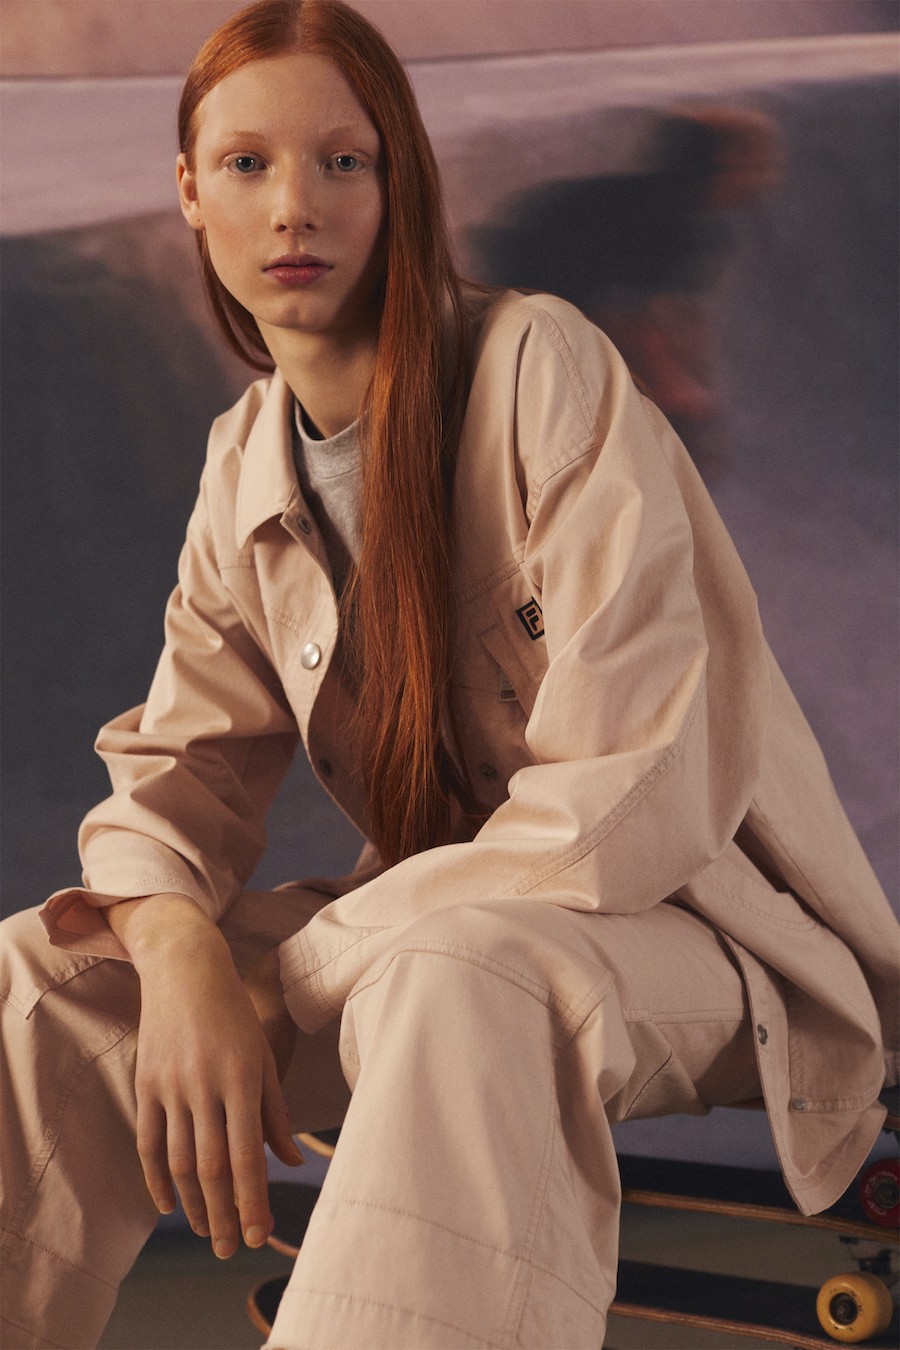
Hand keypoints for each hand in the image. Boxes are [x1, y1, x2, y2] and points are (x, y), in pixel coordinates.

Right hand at [107, 895, 303, 1256]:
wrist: (185, 968)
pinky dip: (157, 1179)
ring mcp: (170, 1085)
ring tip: (210, 1232)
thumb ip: (274, 1112)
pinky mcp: (146, 1084)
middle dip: (224, 1213)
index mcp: (241, 1078)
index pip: (246, 1154)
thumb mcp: (263, 1055)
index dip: (253, 1199)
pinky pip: (149, 1142)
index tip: (260, 1234)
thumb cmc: (234, 1013)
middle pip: (210, 1167)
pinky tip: (170, 1205)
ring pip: (179, 1161)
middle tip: (233, 1249)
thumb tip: (291, 1161)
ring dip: (194, 1204)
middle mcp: (203, 1085)